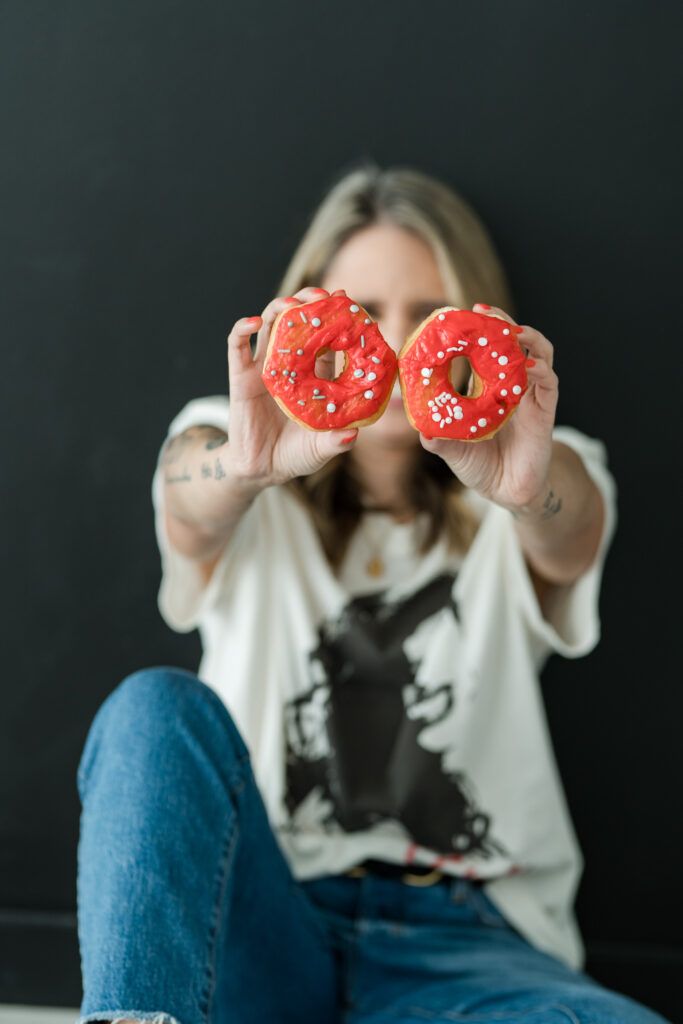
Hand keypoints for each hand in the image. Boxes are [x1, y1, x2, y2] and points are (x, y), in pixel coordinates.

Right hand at [225, 286, 357, 489]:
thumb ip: (335, 442)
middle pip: (297, 323)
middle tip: (321, 295)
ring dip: (279, 308)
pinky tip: (254, 322)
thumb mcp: (320, 450)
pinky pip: (237, 347)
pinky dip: (242, 329)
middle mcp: (290, 366)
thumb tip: (353, 436)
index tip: (346, 301)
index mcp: (314, 376)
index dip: (335, 320)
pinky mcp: (240, 377)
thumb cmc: (295, 455)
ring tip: (291, 303)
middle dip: (308, 304)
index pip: (326, 340)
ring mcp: (264, 368)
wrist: (260, 469)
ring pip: (269, 326)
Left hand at [419, 303, 558, 510]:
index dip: (475, 332)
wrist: (509, 493)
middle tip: (482, 310)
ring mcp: (531, 396)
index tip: (458, 316)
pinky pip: (548, 383)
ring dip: (527, 337)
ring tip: (511, 329)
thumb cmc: (481, 467)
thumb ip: (439, 440)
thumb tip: (419, 431)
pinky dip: (540, 370)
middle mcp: (512, 385)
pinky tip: (528, 365)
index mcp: (488, 387)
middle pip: (513, 342)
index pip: (484, 350)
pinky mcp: (546, 411)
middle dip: (501, 322)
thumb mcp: (453, 452)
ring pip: (538, 353)